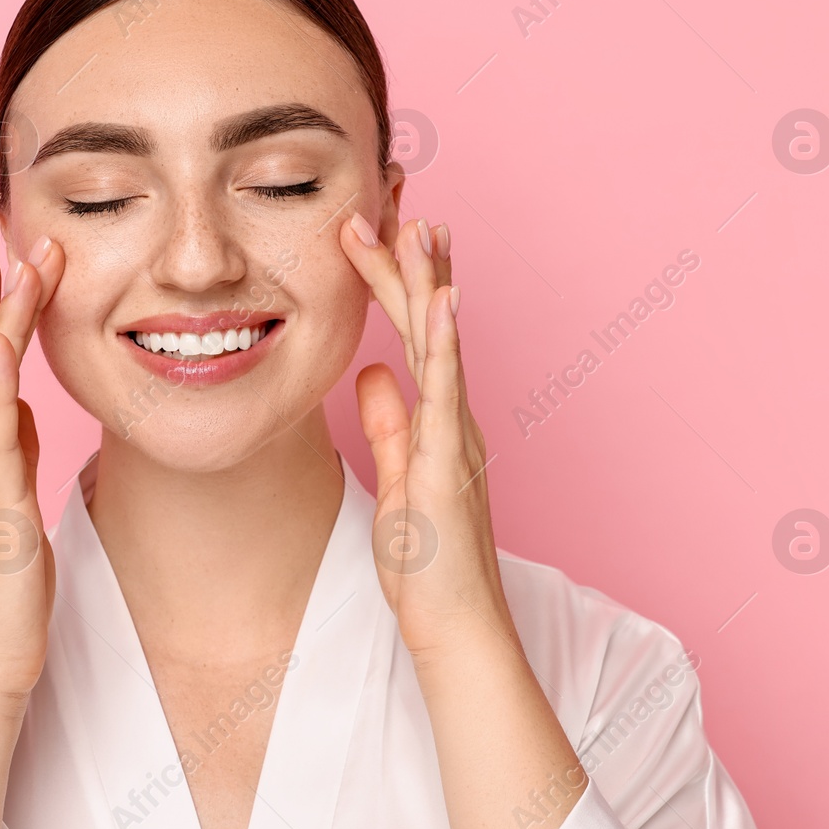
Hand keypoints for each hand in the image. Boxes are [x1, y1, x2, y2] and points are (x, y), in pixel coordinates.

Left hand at [340, 214, 511, 659]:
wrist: (454, 625)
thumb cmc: (428, 562)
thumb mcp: (397, 477)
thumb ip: (387, 424)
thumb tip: (371, 374)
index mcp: (437, 418)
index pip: (412, 335)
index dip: (395, 284)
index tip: (378, 233)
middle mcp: (453, 416)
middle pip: (426, 324)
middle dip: (409, 263)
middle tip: (393, 203)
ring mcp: (456, 434)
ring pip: (440, 344)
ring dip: (429, 284)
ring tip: (420, 226)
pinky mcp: (450, 460)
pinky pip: (446, 391)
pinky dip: (443, 341)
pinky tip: (441, 298)